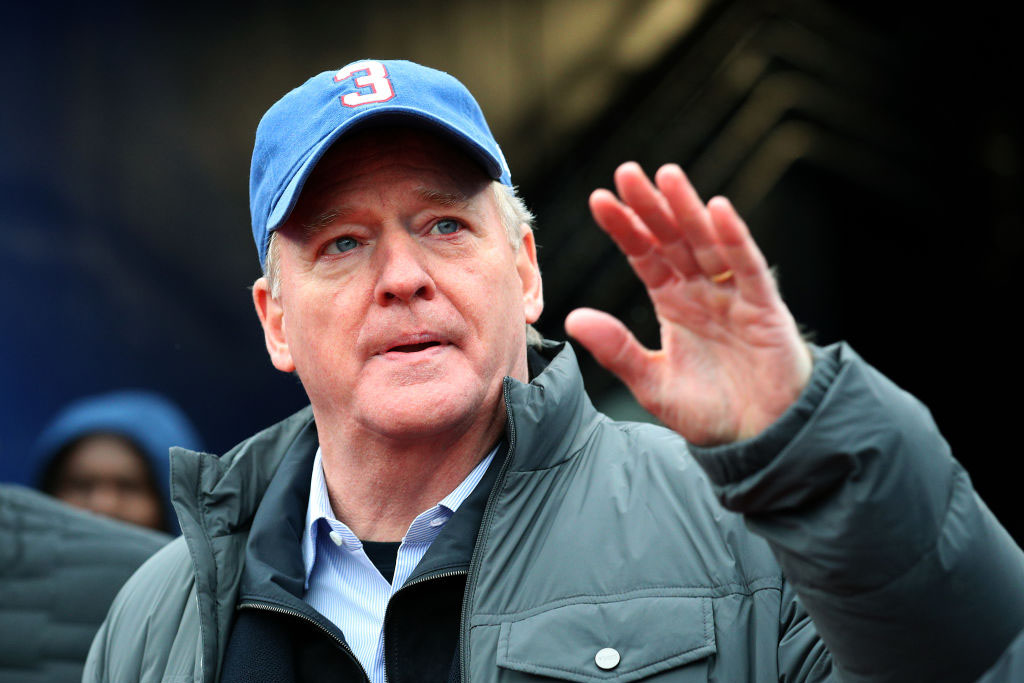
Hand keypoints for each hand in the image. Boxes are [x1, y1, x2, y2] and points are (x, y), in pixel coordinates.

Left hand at [565, 162, 811, 445]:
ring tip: (667, 176)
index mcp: (672, 301)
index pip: (644, 255)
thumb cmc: (709, 410)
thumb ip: (616, 350)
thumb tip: (572, 318)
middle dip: (651, 206)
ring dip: (688, 209)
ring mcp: (733, 294)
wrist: (760, 437)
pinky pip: (748, 266)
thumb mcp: (652, 382)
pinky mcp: (764, 307)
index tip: (599, 200)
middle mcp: (701, 290)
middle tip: (626, 172)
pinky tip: (717, 209)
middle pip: (672, 238)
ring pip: (708, 242)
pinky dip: (735, 238)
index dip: (624, 228)